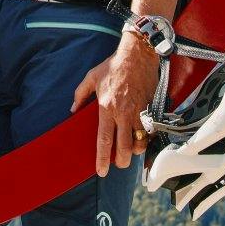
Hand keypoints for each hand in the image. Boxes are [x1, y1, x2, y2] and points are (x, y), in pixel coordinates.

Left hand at [71, 36, 159, 175]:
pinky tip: (142, 138)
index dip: (102, 158)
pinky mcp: (151, 108)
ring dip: (136, 151)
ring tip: (131, 150)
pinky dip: (146, 138)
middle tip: (119, 164)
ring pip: (140, 142)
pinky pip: (150, 131)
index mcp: (106, 107)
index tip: (101, 171)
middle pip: (125, 147)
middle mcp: (123, 113)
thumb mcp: (91, 77)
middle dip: (122, 161)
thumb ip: (80, 94)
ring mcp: (139, 111)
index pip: (104, 140)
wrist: (138, 54)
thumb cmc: (113, 66)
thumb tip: (73, 110)